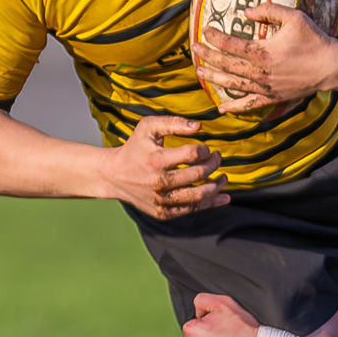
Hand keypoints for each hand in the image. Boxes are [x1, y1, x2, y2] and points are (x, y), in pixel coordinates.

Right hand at [100, 116, 226, 218]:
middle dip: (214, 164)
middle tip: (217, 158)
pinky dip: (210, 204)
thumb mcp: (147, 128)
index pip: (192, 154)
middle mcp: (159, 182)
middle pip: (198, 174)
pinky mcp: (162, 212)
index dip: (205, 150)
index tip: (206, 148)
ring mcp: (161, 200)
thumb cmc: (134, 148)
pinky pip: (191, 210)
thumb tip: (199, 126)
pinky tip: (222, 197)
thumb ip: (173, 123)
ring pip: (198, 196)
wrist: (113, 176)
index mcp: (156, 160)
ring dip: (217, 186)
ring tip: (224, 178)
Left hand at [192, 4, 337, 115]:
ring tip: (200, 74)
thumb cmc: (315, 40)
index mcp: (263, 52)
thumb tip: (246, 12)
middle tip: (194, 50)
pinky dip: (235, 107)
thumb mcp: (294, 18)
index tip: (205, 30)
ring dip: (215, 79)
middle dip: (208, 57)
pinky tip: (222, 108)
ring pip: (234, 85)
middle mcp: (261, 72)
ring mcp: (266, 87)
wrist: (332, 66)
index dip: (215, 37)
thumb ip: (269, 10)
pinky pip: (250, 105)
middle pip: (227, 65)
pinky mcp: (274, 97)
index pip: (231, 44)